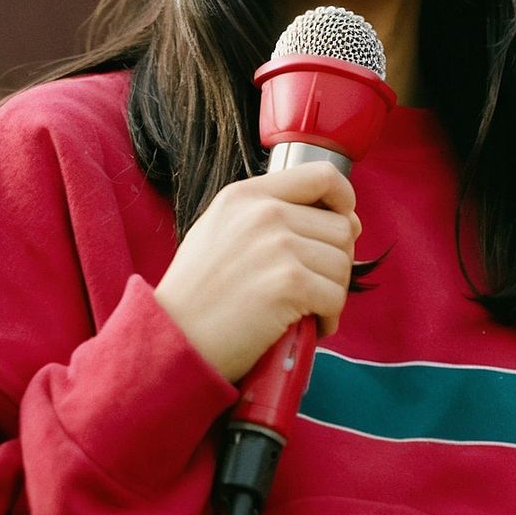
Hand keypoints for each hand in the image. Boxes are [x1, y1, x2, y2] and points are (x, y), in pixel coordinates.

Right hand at [153, 163, 360, 381]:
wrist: (171, 339)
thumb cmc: (198, 295)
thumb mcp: (221, 230)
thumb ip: (269, 213)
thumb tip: (341, 218)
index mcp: (248, 195)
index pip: (322, 175)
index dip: (344, 200)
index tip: (342, 224)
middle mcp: (265, 213)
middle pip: (342, 227)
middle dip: (335, 262)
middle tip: (313, 286)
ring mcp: (278, 246)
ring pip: (343, 264)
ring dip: (332, 293)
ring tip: (304, 309)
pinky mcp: (289, 283)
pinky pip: (336, 298)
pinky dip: (328, 319)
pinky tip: (306, 327)